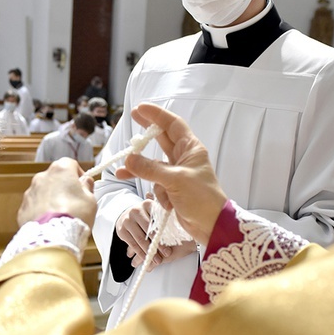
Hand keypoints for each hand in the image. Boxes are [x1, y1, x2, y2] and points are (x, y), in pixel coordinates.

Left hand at [18, 158, 96, 228]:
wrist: (53, 237)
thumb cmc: (74, 216)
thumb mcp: (91, 200)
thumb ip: (87, 187)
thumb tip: (85, 182)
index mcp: (61, 170)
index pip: (70, 164)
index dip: (78, 175)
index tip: (83, 185)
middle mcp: (42, 177)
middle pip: (55, 178)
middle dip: (63, 188)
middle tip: (73, 202)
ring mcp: (30, 192)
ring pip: (43, 192)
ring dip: (51, 200)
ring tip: (61, 216)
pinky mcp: (23, 208)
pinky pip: (34, 207)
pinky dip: (40, 212)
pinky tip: (50, 222)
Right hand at [115, 103, 226, 244]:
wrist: (211, 225)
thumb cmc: (201, 198)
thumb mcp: (175, 181)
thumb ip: (150, 169)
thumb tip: (128, 160)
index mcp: (191, 149)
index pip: (173, 125)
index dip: (157, 115)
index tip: (140, 109)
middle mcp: (183, 158)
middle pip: (162, 139)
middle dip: (146, 133)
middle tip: (132, 118)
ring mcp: (176, 173)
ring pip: (152, 165)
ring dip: (141, 170)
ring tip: (123, 172)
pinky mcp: (171, 188)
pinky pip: (155, 183)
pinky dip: (156, 191)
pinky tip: (165, 203)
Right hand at [116, 194, 197, 271]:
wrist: (126, 215)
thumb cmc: (147, 215)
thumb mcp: (156, 211)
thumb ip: (165, 214)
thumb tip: (182, 220)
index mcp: (147, 204)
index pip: (158, 219)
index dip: (165, 231)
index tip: (172, 241)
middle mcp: (135, 210)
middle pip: (149, 230)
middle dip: (159, 244)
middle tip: (167, 253)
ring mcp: (127, 220)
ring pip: (141, 238)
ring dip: (150, 251)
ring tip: (158, 260)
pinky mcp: (122, 231)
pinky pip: (132, 244)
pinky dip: (140, 252)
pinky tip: (147, 258)